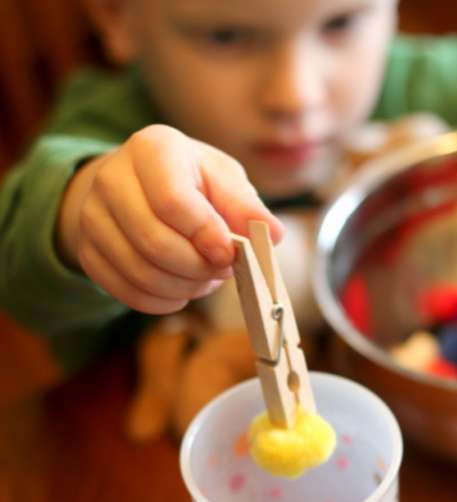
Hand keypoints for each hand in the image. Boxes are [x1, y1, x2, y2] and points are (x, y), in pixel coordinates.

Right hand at [58, 124, 282, 313]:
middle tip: (221, 271)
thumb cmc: (190, 182)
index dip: (206, 236)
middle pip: (154, 242)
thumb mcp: (223, 179)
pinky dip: (161, 302)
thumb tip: (272, 235)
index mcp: (152, 148)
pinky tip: (180, 292)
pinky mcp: (88, 251)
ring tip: (204, 280)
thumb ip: (246, 206)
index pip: (173, 201)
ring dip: (183, 288)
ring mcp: (92, 216)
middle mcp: (112, 178)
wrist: (135, 187)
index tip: (228, 255)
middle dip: (197, 269)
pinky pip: (125, 292)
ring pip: (140, 272)